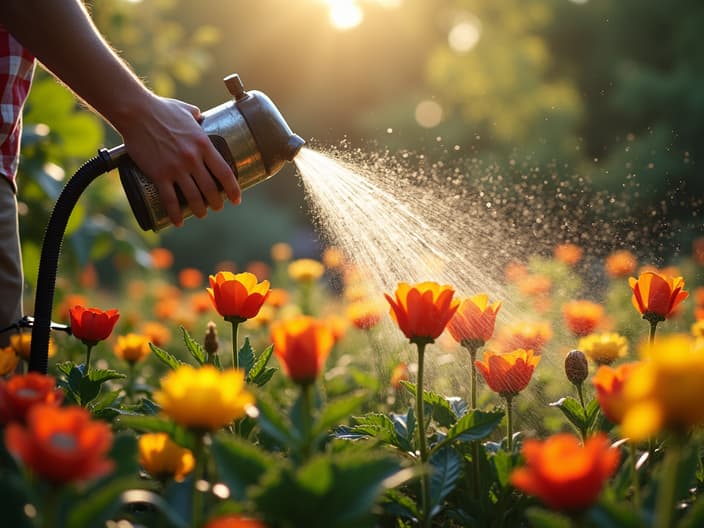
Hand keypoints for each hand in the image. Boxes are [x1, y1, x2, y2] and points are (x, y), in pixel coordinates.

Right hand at [119, 95, 240, 225]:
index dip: (233, 189)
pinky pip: (169, 200)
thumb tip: (201, 118)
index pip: (225, 172)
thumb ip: (197, 117)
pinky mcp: (159, 174)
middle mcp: (193, 159)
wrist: (135, 112)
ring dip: (200, 210)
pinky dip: (175, 214)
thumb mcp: (187, 111)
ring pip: (193, 197)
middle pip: (211, 189)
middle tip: (217, 207)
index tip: (236, 199)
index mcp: (204, 144)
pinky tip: (178, 222)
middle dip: (216, 202)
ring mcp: (176, 168)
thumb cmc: (161, 109)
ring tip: (201, 214)